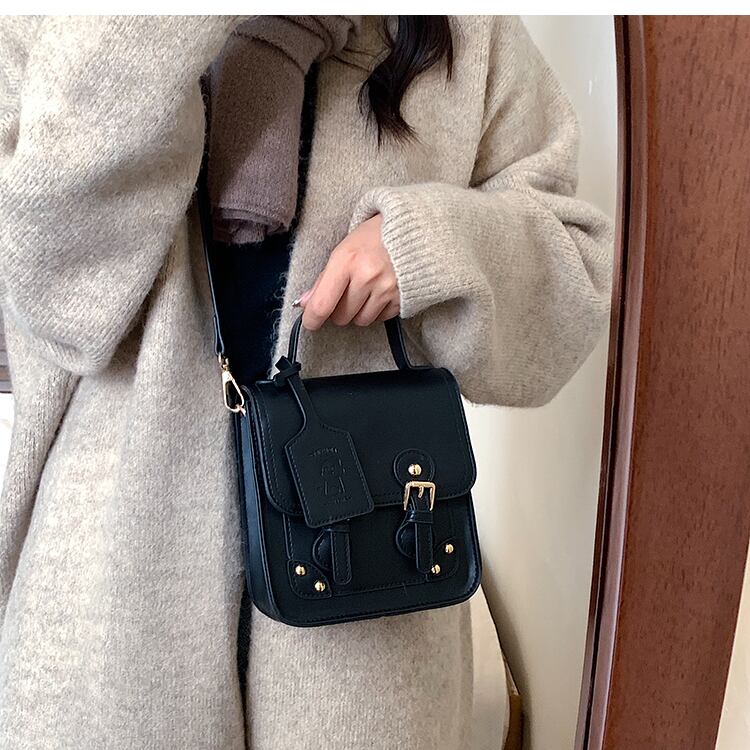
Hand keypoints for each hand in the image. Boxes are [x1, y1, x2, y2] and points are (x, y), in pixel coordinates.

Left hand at [295, 215, 399, 330]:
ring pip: (361, 320)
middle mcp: (367, 276)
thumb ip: (324, 279)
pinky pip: (380, 319)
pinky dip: (376, 311)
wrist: (413, 230)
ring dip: (358, 312)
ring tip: (364, 292)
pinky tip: (378, 294)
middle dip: (338, 310)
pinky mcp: (402, 298)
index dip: (312, 319)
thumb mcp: (344, 250)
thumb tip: (306, 303)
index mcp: (347, 260)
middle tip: (344, 295)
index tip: (310, 322)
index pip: (322, 304)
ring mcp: (387, 289)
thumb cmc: (375, 237)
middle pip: (341, 316)